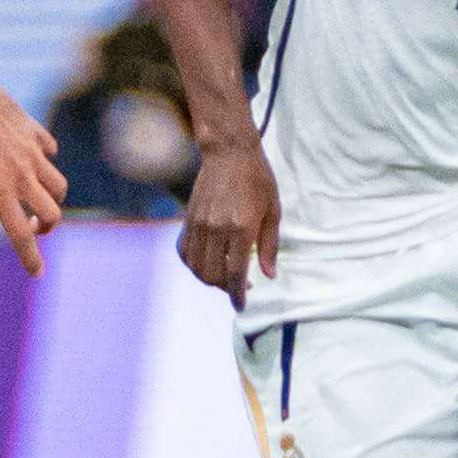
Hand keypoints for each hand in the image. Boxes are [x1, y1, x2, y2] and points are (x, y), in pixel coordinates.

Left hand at [0, 82, 64, 273]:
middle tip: (31, 227)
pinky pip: (50, 152)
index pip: (20, 235)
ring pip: (59, 185)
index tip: (37, 273)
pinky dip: (45, 161)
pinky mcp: (36, 133)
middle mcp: (23, 175)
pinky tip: (30, 160)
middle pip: (52, 213)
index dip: (30, 258)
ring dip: (51, 198)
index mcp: (0, 191)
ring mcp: (32, 154)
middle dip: (46, 227)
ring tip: (34, 198)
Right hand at [176, 137, 280, 303]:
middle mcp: (216, 229)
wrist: (229, 153)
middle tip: (238, 286)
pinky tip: (205, 263)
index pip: (235, 273)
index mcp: (241, 228)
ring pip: (196, 266)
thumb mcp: (273, 211)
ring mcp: (199, 224)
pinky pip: (184, 251)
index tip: (241, 305)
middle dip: (224, 288)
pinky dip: (192, 263)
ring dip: (208, 278)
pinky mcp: (188, 219)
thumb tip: (269, 275)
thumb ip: (270, 246)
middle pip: (212, 274)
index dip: (237, 294)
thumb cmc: (257, 180)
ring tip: (223, 276)